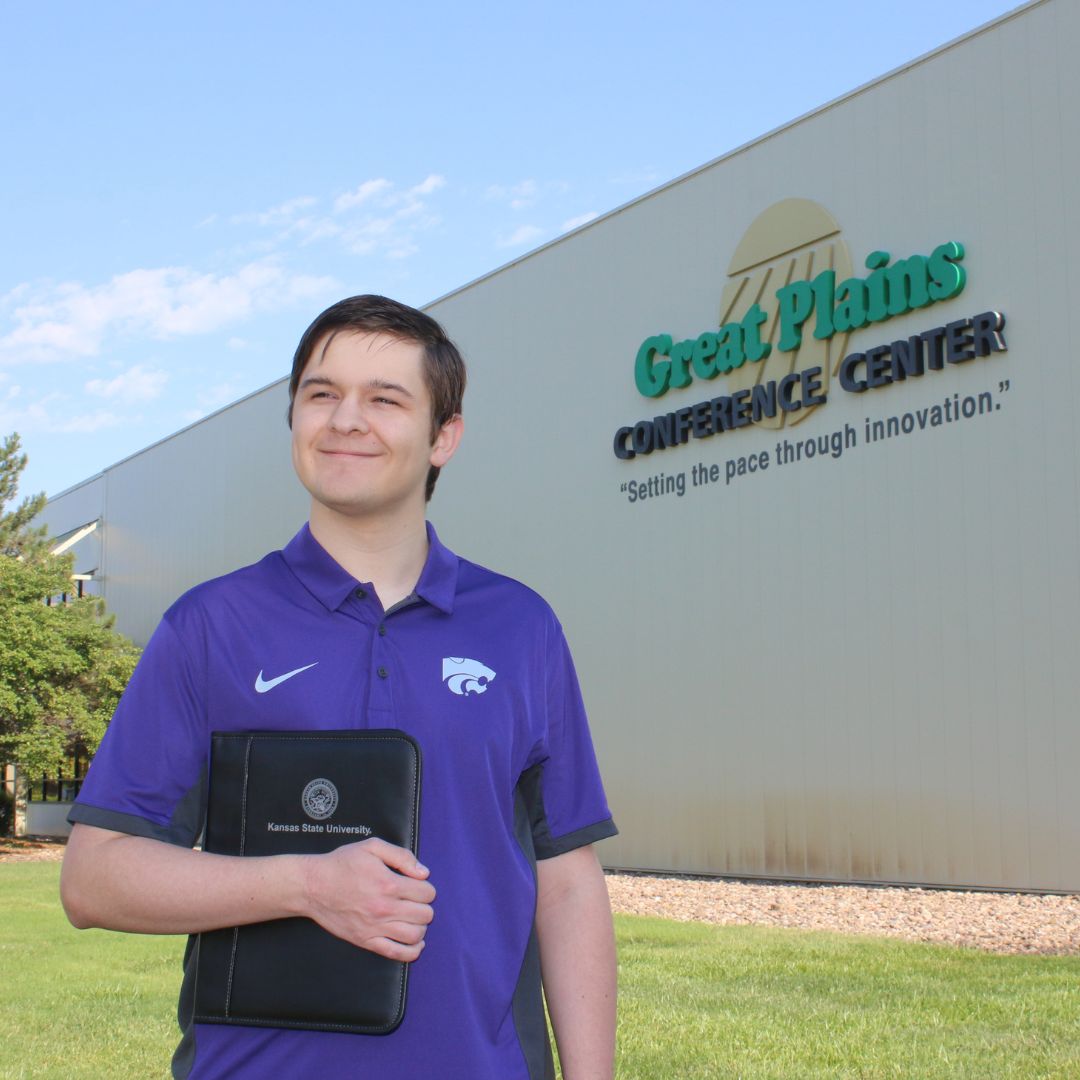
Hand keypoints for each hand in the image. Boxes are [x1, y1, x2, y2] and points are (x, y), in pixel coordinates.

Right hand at [300, 838, 434, 960]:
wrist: (313, 886)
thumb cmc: (342, 864)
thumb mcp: (372, 847)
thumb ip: (402, 856)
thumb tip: (423, 873)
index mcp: (388, 883)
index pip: (426, 893)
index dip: (426, 888)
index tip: (418, 885)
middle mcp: (384, 908)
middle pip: (425, 915)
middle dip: (425, 906)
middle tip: (415, 901)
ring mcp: (375, 928)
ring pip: (415, 935)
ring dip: (420, 926)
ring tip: (413, 918)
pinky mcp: (365, 941)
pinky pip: (396, 953)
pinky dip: (412, 951)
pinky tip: (414, 942)